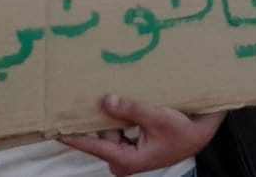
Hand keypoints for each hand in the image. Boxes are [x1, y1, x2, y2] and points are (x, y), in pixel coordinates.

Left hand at [57, 96, 223, 175]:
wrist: (202, 134)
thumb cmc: (184, 131)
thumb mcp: (158, 118)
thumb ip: (130, 110)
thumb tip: (105, 101)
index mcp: (126, 160)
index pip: (93, 146)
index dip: (73, 135)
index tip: (53, 129)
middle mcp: (122, 159)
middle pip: (100, 136)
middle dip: (96, 118)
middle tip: (82, 98)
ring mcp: (126, 153)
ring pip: (109, 131)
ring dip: (110, 115)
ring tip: (106, 95)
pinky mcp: (131, 146)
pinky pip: (117, 130)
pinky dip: (118, 117)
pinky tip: (118, 102)